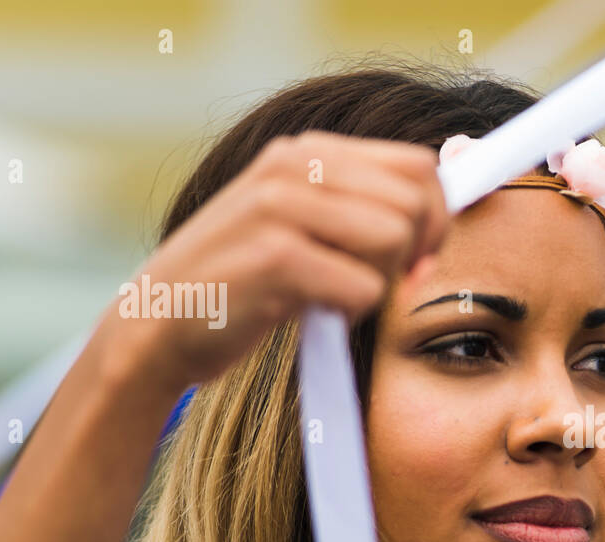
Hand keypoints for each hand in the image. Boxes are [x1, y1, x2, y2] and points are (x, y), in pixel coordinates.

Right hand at [105, 130, 449, 392]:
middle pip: (415, 205)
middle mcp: (293, 166)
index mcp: (306, 152)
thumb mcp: (301, 226)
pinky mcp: (274, 256)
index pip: (419, 166)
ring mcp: (280, 207)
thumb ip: (360, 207)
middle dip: (412, 257)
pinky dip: (350, 313)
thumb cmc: (243, 283)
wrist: (156, 327)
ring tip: (332, 296)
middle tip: (372, 285)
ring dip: (378, 284)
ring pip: (396, 241)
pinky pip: (365, 288)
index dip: (436, 219)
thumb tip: (448, 204)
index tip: (416, 260)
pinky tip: (310, 314)